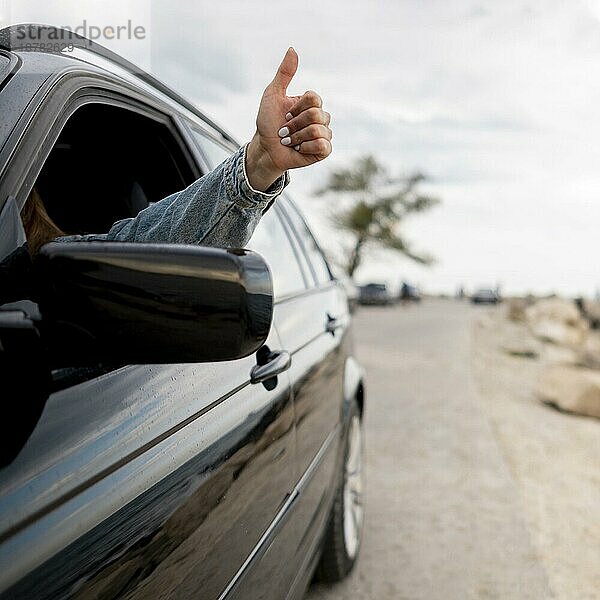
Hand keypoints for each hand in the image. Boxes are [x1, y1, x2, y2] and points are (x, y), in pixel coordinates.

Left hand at [246, 47, 331, 191]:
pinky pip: (322, 145)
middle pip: (316, 114)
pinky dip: (306, 147)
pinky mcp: (324, 150)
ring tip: (290, 141)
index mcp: (311, 104)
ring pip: (318, 130)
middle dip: (295, 124)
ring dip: (297, 137)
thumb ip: (284, 73)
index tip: (285, 114)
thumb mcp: (272, 95)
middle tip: (285, 131)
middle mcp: (320, 117)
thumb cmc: (268, 123)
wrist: (265, 148)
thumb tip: (292, 48)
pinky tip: (299, 149)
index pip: (314, 98)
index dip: (296, 108)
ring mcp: (323, 134)